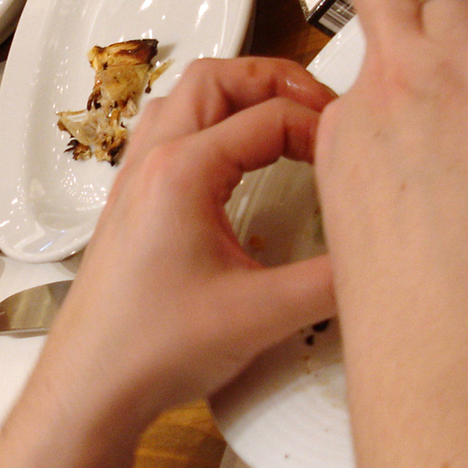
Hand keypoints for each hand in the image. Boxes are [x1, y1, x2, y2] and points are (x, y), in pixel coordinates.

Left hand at [39, 58, 337, 424]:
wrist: (92, 388)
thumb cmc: (147, 349)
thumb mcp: (262, 315)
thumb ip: (331, 281)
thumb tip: (375, 256)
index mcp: (181, 172)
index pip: (269, 117)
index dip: (321, 126)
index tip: (349, 153)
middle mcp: (150, 164)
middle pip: (217, 79)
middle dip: (276, 81)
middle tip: (320, 106)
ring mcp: (134, 183)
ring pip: (185, 101)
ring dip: (236, 98)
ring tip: (281, 119)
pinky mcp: (130, 207)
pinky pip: (168, 136)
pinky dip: (209, 128)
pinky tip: (234, 163)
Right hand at [313, 0, 467, 333]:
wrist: (452, 329)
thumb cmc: (410, 313)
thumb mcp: (357, 247)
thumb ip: (372, 197)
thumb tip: (399, 193)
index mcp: (348, 129)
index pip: (363, 60)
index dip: (386, 51)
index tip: (405, 58)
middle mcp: (396, 82)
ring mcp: (458, 69)